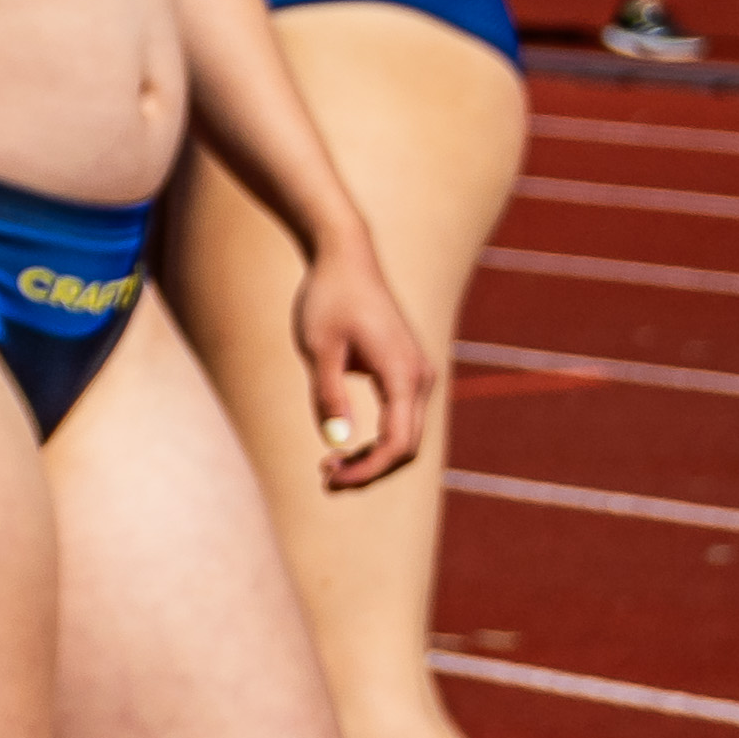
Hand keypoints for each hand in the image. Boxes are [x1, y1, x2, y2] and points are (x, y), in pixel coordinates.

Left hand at [289, 241, 436, 490]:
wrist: (345, 257)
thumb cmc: (328, 298)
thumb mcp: (318, 347)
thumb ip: (329, 394)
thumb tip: (337, 442)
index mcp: (402, 373)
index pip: (398, 443)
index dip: (368, 470)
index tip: (331, 479)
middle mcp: (419, 377)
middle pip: (407, 446)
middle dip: (369, 470)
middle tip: (326, 479)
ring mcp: (417, 374)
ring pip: (405, 435)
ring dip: (372, 457)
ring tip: (329, 467)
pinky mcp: (406, 372)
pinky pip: (400, 419)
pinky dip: (377, 440)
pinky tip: (343, 446)